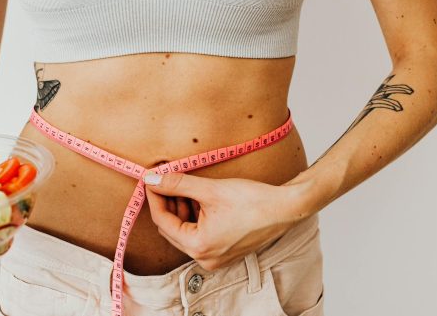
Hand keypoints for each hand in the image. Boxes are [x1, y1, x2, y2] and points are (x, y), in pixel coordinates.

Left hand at [144, 172, 313, 270]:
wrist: (285, 208)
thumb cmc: (252, 201)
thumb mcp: (210, 189)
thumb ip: (177, 184)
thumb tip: (152, 179)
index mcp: (199, 246)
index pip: (162, 221)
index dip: (155, 198)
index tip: (151, 179)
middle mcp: (205, 258)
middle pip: (171, 229)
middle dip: (167, 204)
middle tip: (166, 180)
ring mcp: (215, 257)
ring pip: (185, 231)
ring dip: (181, 209)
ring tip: (184, 186)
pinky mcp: (224, 251)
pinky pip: (199, 234)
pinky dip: (195, 216)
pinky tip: (199, 197)